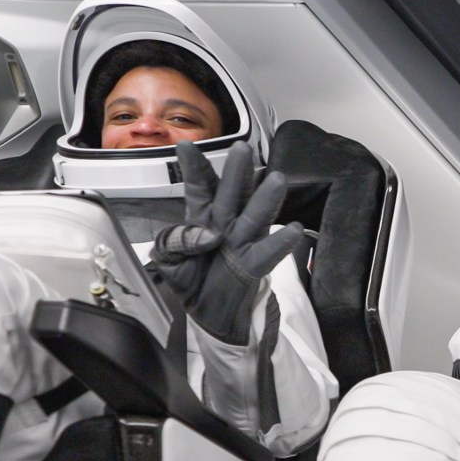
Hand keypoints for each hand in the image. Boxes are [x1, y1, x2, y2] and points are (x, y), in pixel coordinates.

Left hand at [150, 141, 304, 343]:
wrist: (208, 315)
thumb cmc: (190, 280)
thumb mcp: (166, 260)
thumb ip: (174, 242)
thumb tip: (207, 235)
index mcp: (199, 218)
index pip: (198, 188)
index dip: (194, 168)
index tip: (185, 145)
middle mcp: (224, 224)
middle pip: (231, 194)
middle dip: (237, 172)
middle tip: (242, 150)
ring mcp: (241, 242)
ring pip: (254, 217)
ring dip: (266, 199)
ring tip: (277, 180)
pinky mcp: (253, 265)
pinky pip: (267, 253)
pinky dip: (280, 242)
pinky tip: (292, 229)